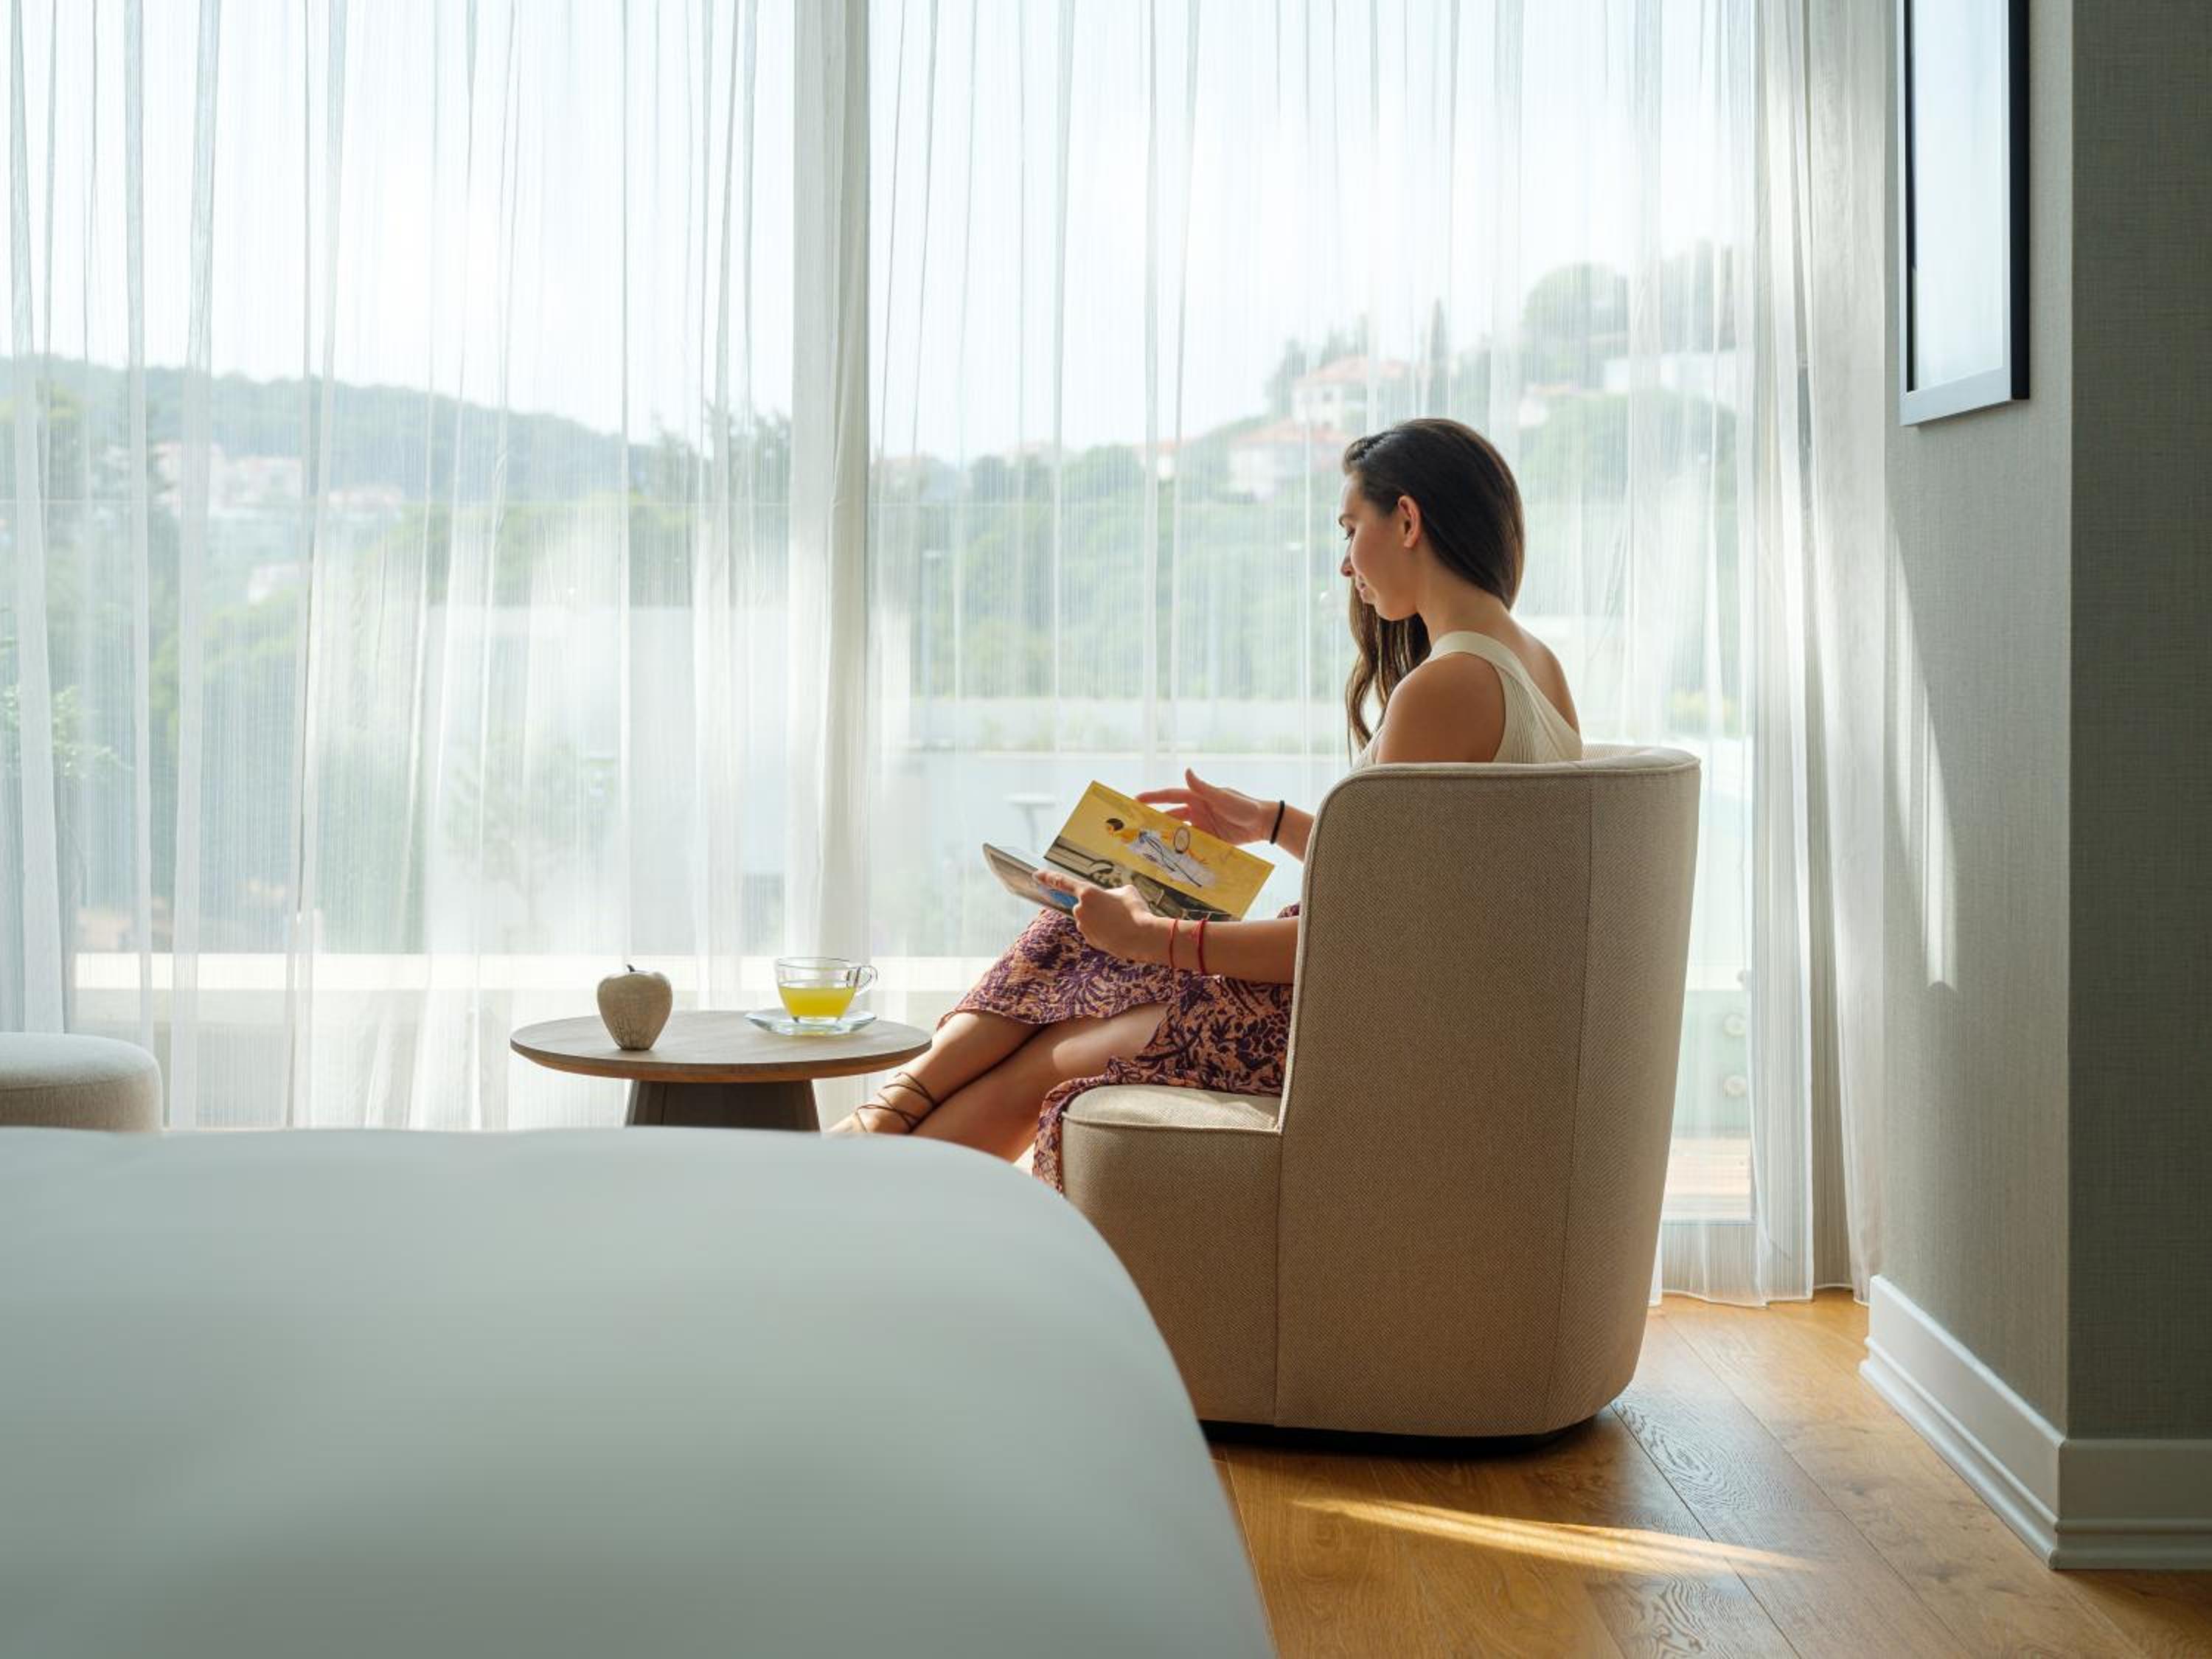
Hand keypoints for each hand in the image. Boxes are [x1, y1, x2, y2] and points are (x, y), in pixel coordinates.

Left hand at [1035, 870, 1162, 963]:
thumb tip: (1108, 899)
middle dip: (1097, 904)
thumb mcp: (1126, 891)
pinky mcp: (1089, 940)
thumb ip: (1110, 892)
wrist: (1142, 938)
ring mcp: (1083, 926)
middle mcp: (1081, 910)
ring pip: (1089, 917)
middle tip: (1116, 908)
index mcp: (1088, 893)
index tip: (1036, 875)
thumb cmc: (1136, 911)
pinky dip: (1104, 929)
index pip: (1063, 882)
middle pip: (1084, 903)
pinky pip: (1094, 930)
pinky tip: (1118, 931)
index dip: (1048, 877)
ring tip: (1121, 921)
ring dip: (1101, 918)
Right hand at [1133, 768, 1276, 845]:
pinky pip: (1193, 846)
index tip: (1135, 800)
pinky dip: (1183, 852)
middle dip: (1155, 822)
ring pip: (1179, 834)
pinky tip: (1174, 860)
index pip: (1170, 796)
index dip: (1153, 798)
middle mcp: (1197, 812)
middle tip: (1138, 830)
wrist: (1263, 823)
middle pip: (1171, 817)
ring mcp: (1202, 827)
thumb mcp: (1222, 797)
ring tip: (1152, 848)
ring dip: (1168, 840)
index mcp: (1197, 798)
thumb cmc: (1244, 806)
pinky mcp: (1210, 840)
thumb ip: (1203, 788)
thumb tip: (1186, 771)